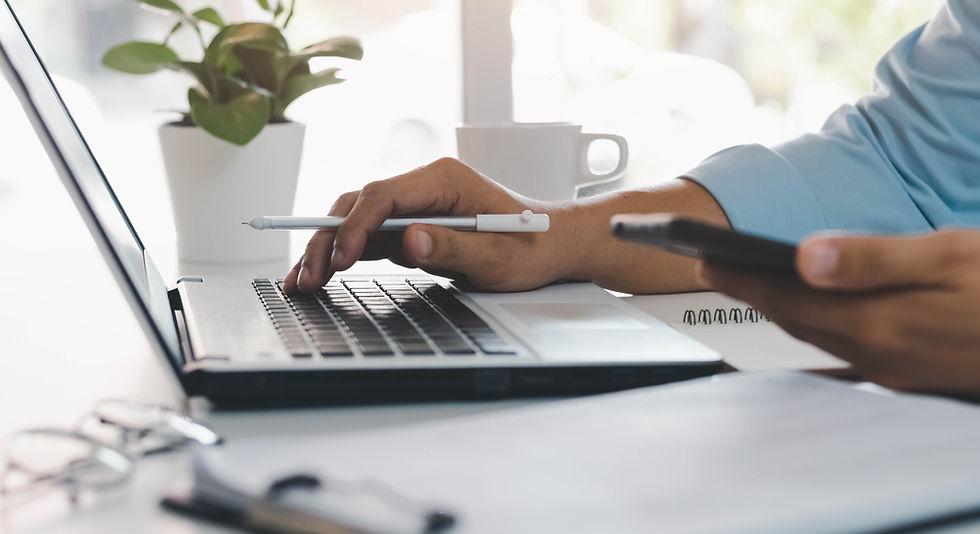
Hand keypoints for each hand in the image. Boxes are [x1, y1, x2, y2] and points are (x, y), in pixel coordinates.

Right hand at [283, 158, 573, 293]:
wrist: (550, 247)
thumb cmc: (531, 248)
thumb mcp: (498, 256)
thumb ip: (453, 246)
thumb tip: (409, 240)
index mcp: (443, 180)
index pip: (383, 196)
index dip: (356, 227)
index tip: (341, 260)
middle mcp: (423, 187)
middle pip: (359, 205)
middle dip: (329, 239)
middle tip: (308, 277)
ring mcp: (414, 207)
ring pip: (356, 220)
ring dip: (327, 249)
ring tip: (301, 283)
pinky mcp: (411, 227)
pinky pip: (368, 239)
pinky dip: (342, 256)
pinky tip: (320, 276)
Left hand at [698, 230, 979, 393]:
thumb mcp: (950, 254)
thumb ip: (873, 258)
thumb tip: (803, 257)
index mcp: (879, 322)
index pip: (786, 297)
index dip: (740, 277)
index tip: (700, 257)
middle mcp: (877, 353)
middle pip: (795, 320)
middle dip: (749, 293)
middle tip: (712, 266)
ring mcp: (893, 370)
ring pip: (817, 337)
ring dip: (780, 310)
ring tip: (750, 284)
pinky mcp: (910, 373)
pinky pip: (845, 350)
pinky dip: (816, 327)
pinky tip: (813, 317)